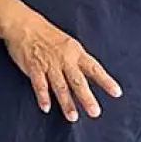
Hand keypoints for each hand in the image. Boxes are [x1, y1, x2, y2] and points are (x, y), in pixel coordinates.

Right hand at [3, 7, 119, 121]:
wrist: (23, 25)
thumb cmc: (46, 34)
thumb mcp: (68, 43)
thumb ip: (76, 60)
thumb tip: (87, 75)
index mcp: (75, 53)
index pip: (94, 68)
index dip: (105, 81)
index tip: (116, 93)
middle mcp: (64, 60)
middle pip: (78, 81)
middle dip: (86, 98)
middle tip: (94, 112)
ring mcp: (49, 64)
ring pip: (60, 86)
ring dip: (66, 102)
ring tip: (72, 117)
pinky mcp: (34, 67)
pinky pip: (39, 84)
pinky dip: (42, 96)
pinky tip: (46, 107)